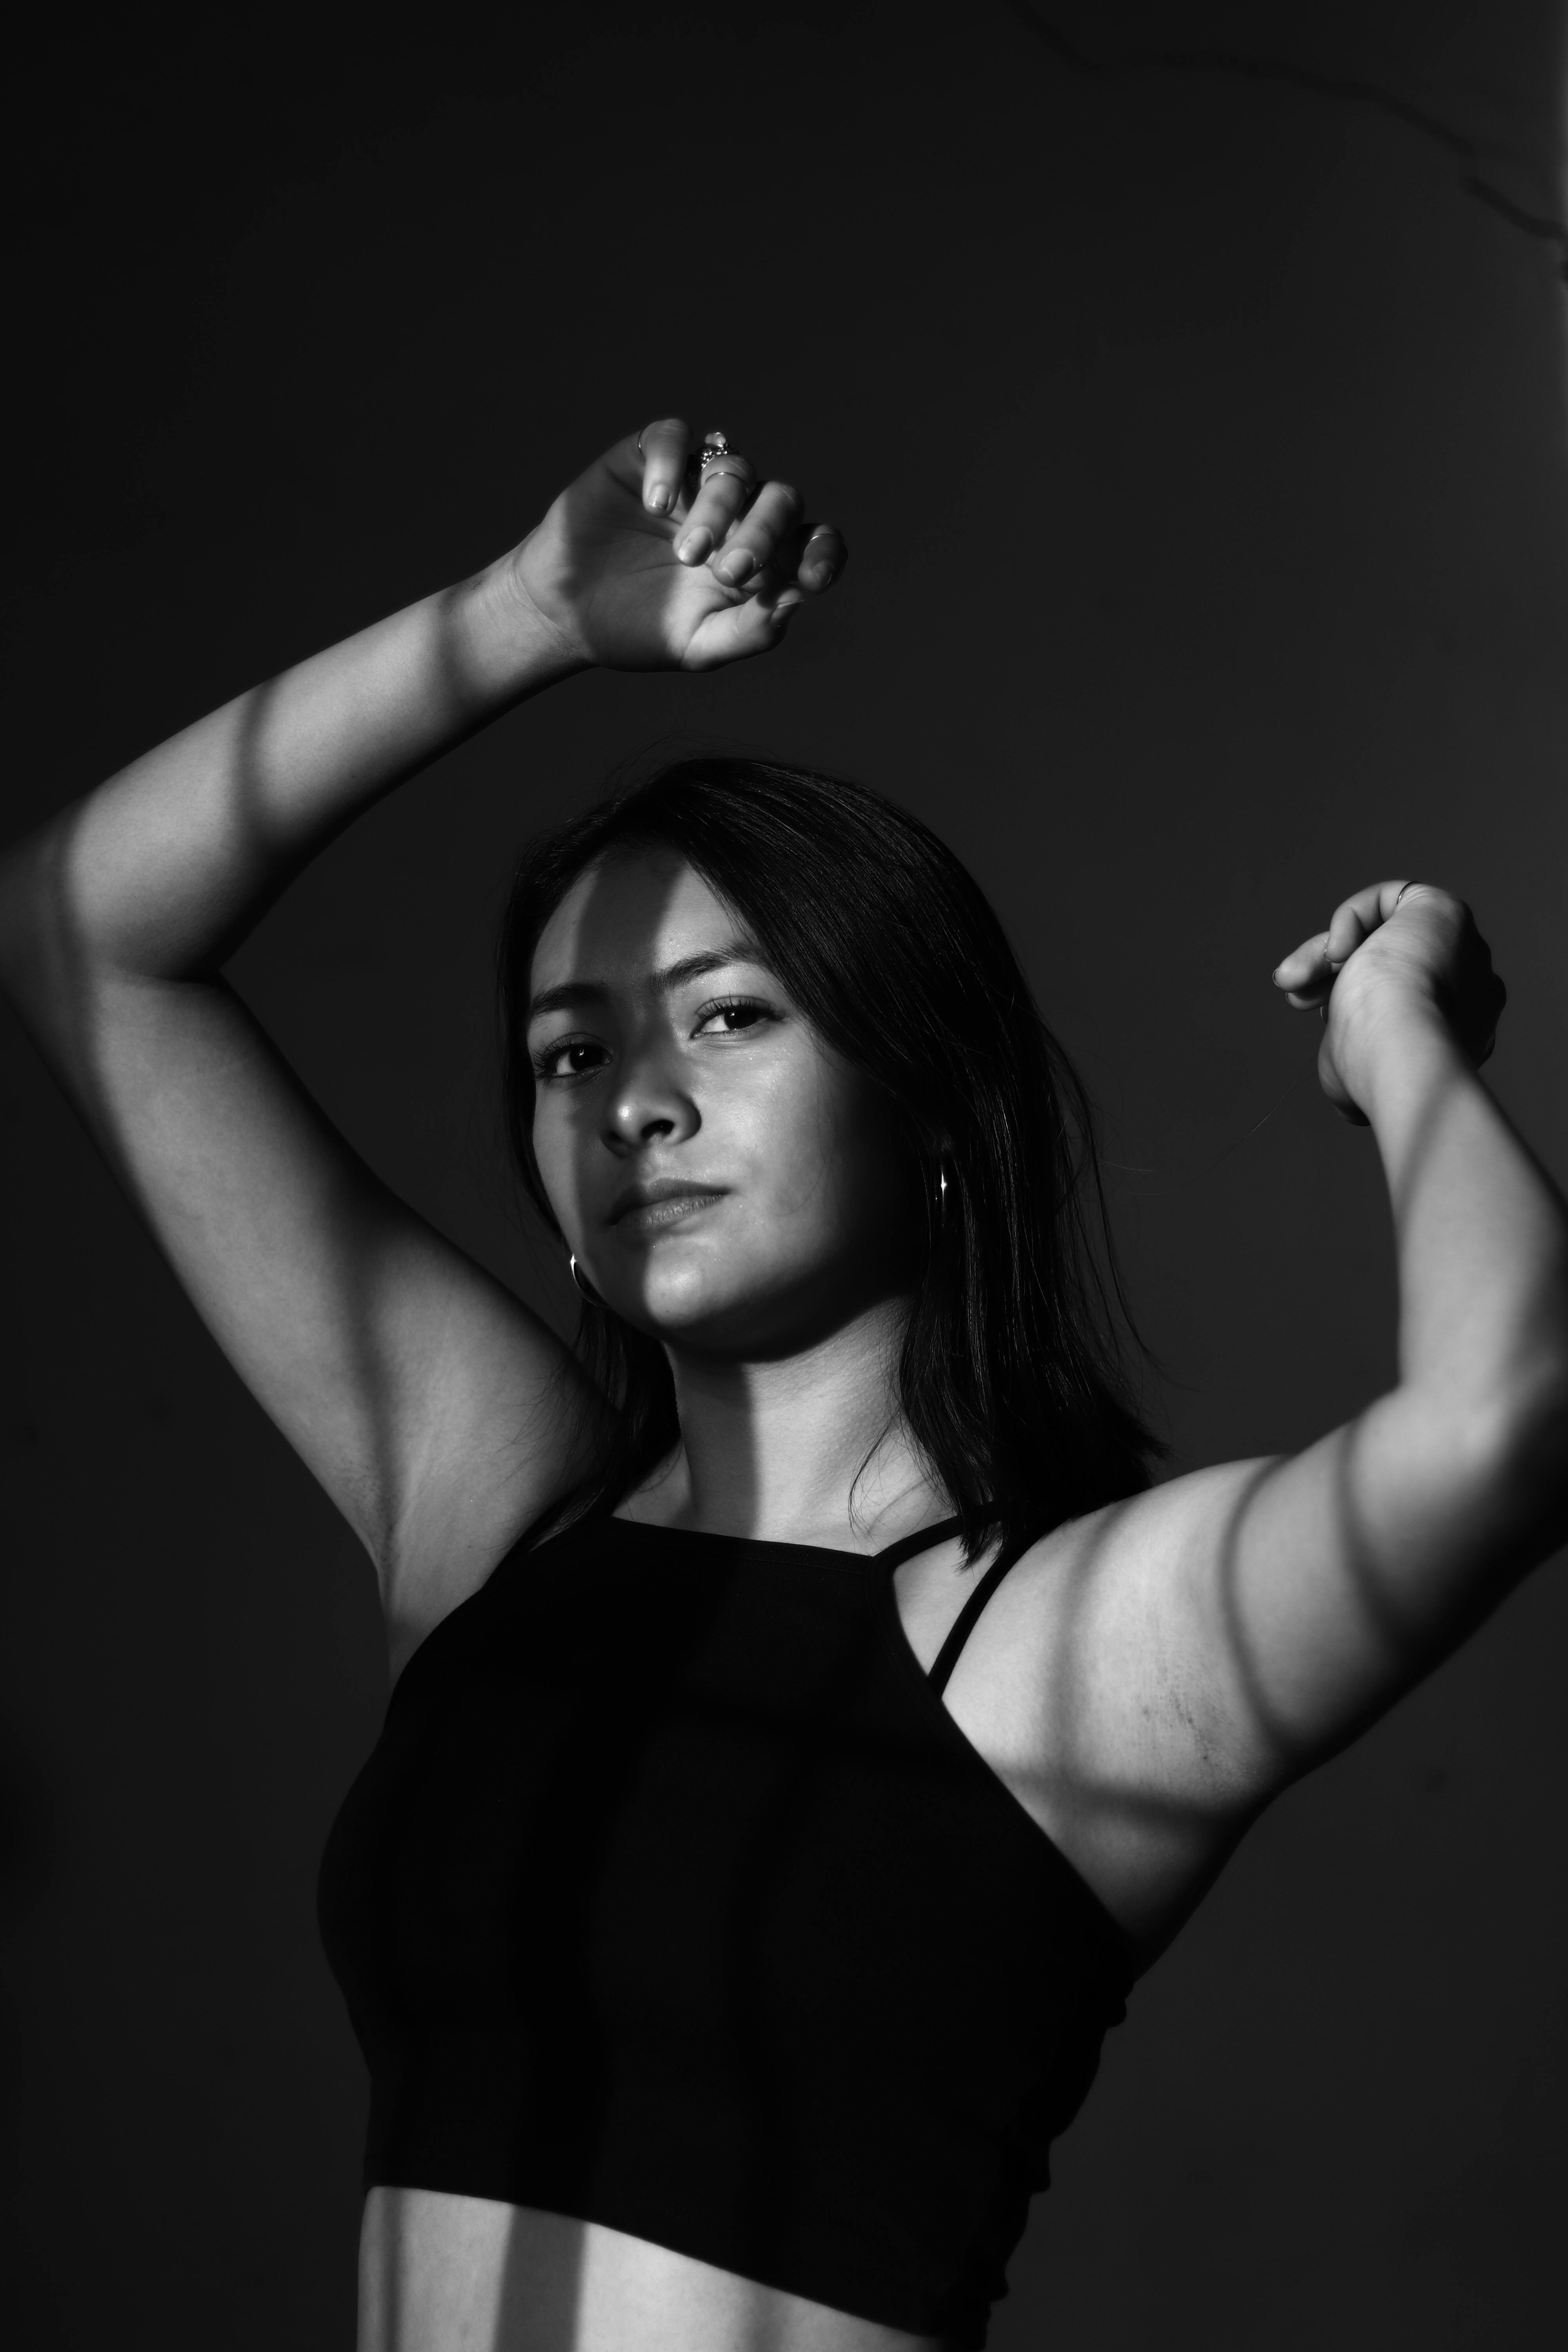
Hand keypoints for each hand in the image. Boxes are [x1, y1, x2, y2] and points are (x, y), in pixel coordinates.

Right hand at [505, 418, 844, 672]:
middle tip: (728, 571)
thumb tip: (797, 601)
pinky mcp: (647, 458)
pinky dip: (671, 462)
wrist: (563, 615)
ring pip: (734, 467)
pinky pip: (673, 435)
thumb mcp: (696, 646)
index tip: (812, 578)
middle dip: (763, 532)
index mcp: (759, 560)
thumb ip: (749, 632)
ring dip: (719, 508)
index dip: (825, 553)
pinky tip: (655, 504)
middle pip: (781, 499)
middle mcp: (736, 514)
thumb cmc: (636, 630)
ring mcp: (693, 482)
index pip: (814, 540)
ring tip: (686, 552)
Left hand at [1272, 880, 1505, 1124]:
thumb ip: (1355, 1064)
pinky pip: (1391, 898)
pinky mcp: (1447, 911)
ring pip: (1384, 935)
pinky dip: (1352, 918)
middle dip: (1331, 976)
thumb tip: (1348, 1098)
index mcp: (1458, 1026)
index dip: (1349, 1000)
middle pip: (1389, 963)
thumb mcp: (1351, 1076)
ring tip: (1293, 978)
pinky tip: (1337, 951)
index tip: (1316, 1015)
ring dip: (1326, 955)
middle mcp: (1468, 986)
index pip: (1397, 997)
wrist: (1401, 1049)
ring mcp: (1462, 948)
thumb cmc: (1374, 1069)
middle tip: (1295, 996)